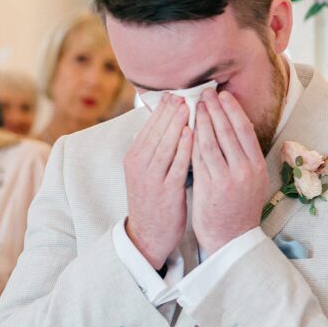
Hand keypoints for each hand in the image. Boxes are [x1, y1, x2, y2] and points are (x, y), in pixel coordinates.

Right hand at [123, 94, 192, 268]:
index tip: (174, 93)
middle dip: (170, 111)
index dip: (162, 109)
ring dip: (177, 124)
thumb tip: (167, 124)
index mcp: (134, 157)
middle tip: (184, 92)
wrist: (148, 234)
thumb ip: (155, 149)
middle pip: (156, 132)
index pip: (149, 127)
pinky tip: (193, 133)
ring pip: (165, 145)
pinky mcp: (165, 190)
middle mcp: (139, 165)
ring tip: (190, 105)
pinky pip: (176, 164)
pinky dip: (184, 147)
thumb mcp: (148, 171)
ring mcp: (151, 178)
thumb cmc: (154, 199)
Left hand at [191, 89, 269, 254]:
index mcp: (258, 166)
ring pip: (211, 142)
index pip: (244, 130)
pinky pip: (198, 158)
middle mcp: (245, 170)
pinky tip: (185, 128)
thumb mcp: (253, 181)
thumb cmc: (240, 207)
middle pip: (228, 132)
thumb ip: (246, 157)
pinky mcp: (209, 187)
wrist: (232, 238)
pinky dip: (191, 140)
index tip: (223, 96)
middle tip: (205, 93)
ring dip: (201, 120)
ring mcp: (227, 179)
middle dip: (215, 109)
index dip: (233, 110)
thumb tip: (238, 128)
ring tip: (194, 106)